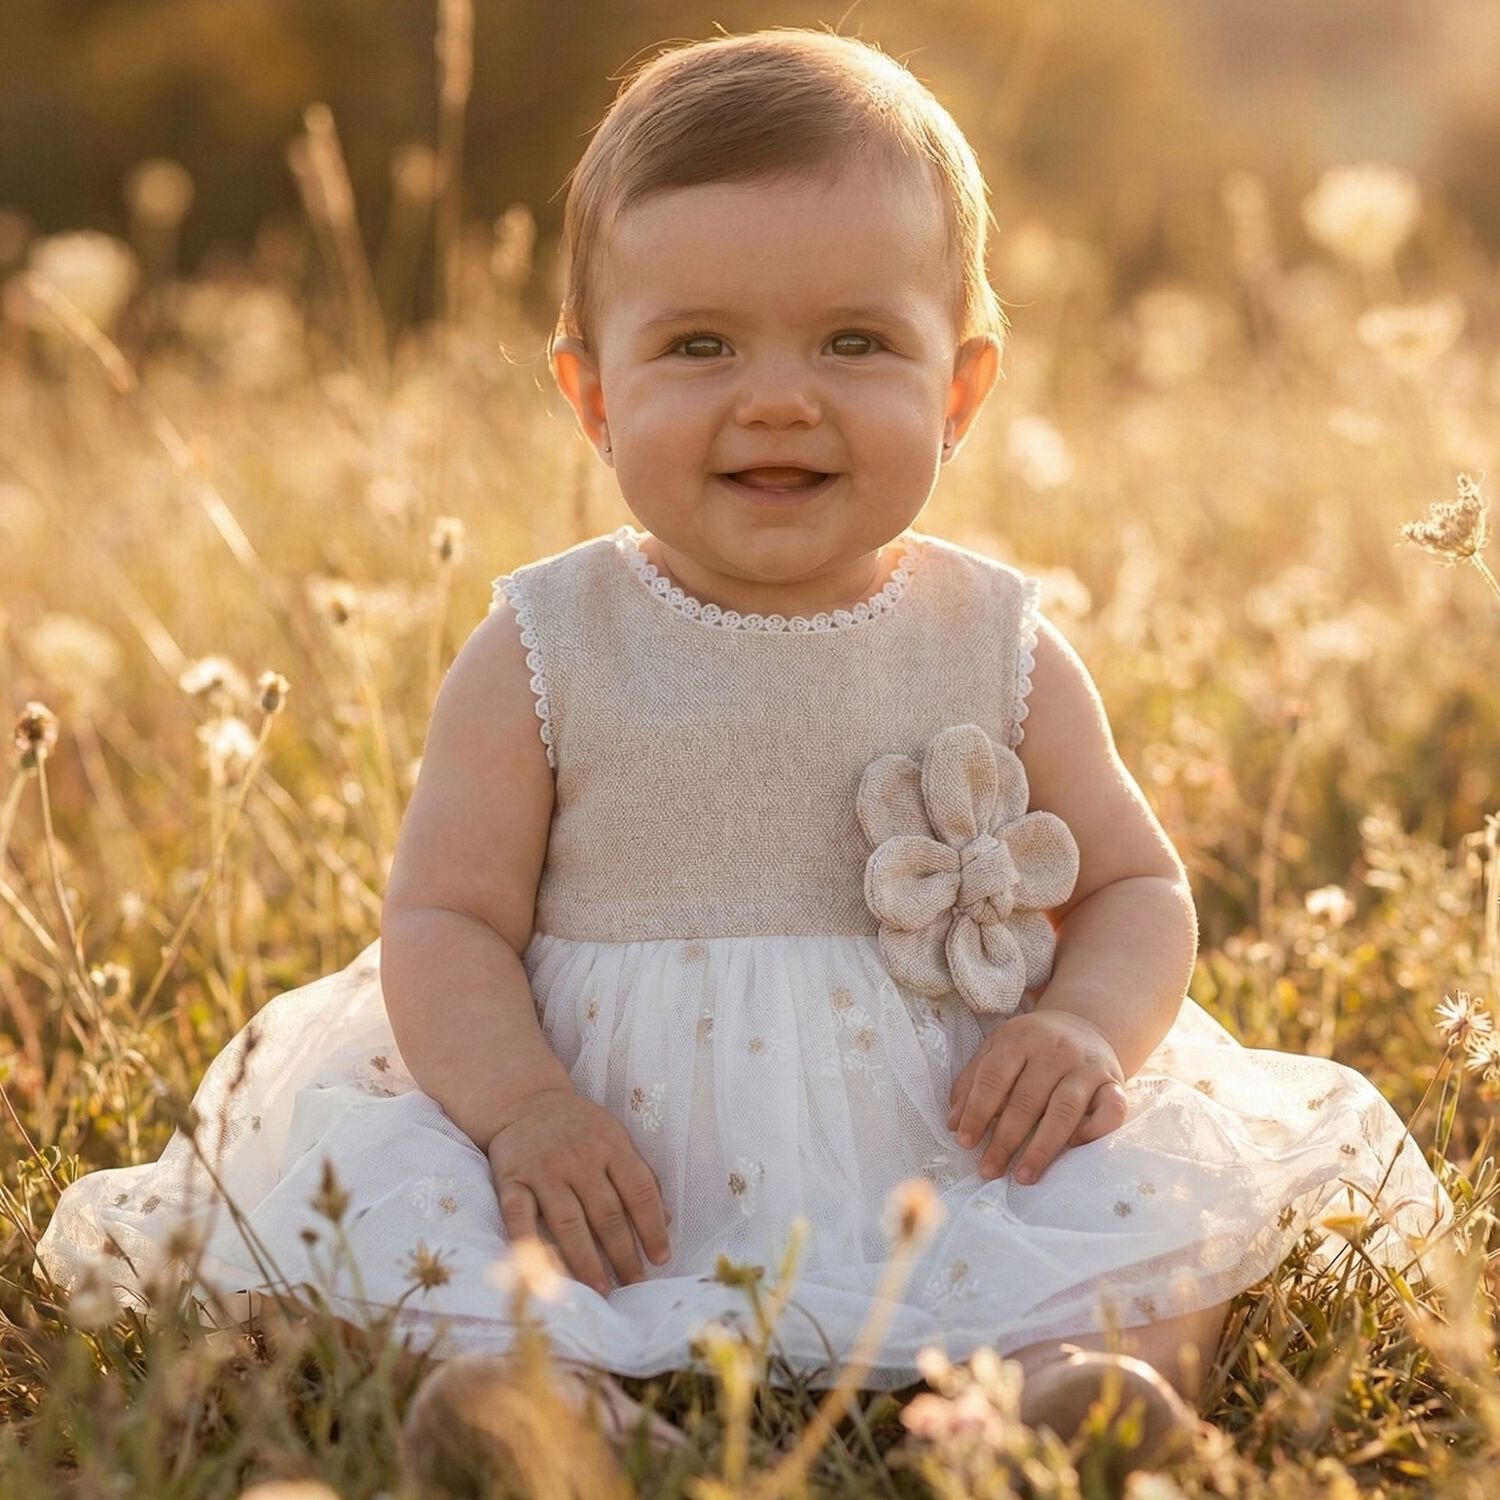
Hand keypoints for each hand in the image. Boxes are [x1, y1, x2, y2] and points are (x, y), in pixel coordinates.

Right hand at [486, 1087, 672, 1296]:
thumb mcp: (614, 1138)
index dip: (652, 1227)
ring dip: (586, 1260)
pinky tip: (542, 1274)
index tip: (660, 1258)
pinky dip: (529, 1245)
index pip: (639, 1191)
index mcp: (610, 1146)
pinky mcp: (512, 1181)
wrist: (525, 1102)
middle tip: (634, 1284)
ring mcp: (544, 1171)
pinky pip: (520, 1217)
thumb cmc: (578, 1127)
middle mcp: (579, 1159)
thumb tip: (665, 1220)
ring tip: (600, 1289)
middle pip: (606, 1213)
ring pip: (568, 1222)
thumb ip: (638, 1175)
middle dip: (623, 1253)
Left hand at [946, 1009, 1127, 1184]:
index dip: (977, 1112)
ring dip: (1042, 1147)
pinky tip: (1075, 1148)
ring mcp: (1087, 1067)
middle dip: (1005, 1140)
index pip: (994, 1078)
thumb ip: (974, 1081)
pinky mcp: (1114, 1083)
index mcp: (1019, 1039)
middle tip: (989, 1170)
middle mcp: (1055, 1050)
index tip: (965, 1143)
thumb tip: (954, 1124)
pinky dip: (1094, 1130)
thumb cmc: (1033, 1045)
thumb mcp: (999, 1049)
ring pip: (1065, 1110)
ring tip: (1023, 1176)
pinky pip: (1112, 1110)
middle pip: (1027, 1099)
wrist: (1086, 1022)